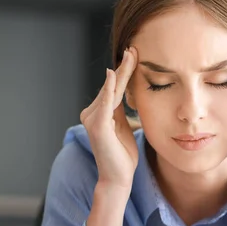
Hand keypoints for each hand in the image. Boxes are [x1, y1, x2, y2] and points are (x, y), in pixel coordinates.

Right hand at [80, 47, 138, 189]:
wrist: (118, 177)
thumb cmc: (122, 155)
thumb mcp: (124, 128)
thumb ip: (121, 112)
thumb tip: (127, 95)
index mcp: (100, 113)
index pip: (115, 88)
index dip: (124, 71)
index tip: (134, 54)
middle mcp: (92, 113)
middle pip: (112, 86)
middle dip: (124, 67)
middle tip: (134, 48)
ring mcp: (93, 119)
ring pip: (111, 91)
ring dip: (121, 72)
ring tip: (131, 55)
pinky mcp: (97, 126)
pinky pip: (105, 103)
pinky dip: (109, 88)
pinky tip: (113, 74)